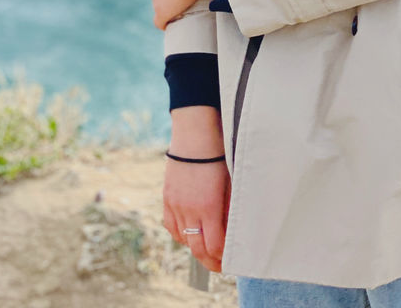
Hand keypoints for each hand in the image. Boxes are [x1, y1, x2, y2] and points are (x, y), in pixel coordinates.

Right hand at [162, 155, 231, 273]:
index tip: (229, 263)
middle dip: (209, 261)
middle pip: (197, 249)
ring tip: (206, 249)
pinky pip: (171, 226)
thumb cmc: (219, 156)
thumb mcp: (231, 184)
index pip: (214, 247)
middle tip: (219, 266)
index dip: (222, 259)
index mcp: (208, 208)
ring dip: (195, 247)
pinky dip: (180, 234)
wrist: (195, 134)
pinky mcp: (167, 198)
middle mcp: (189, 210)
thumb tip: (232, 233)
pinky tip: (189, 233)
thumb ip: (230, 211)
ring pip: (183, 239)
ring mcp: (175, 205)